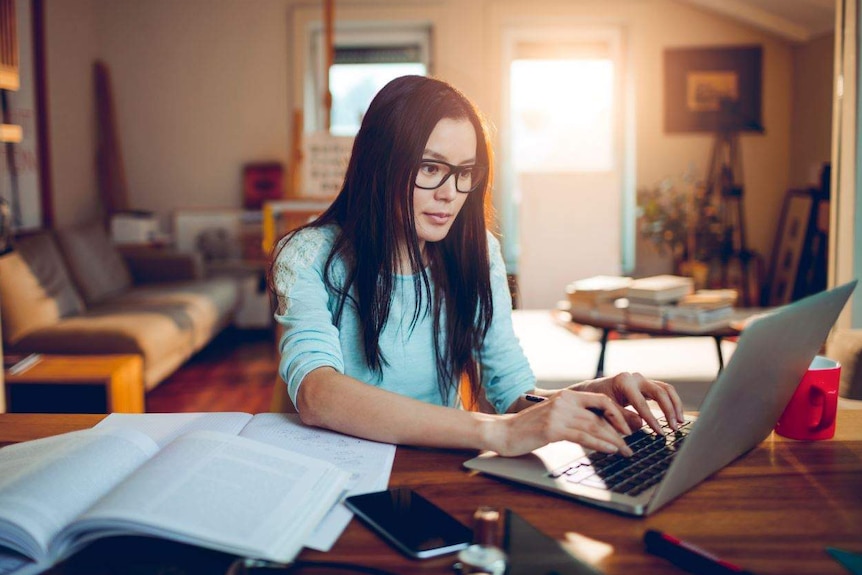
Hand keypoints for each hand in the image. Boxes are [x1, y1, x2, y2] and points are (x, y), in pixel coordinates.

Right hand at [489, 390, 634, 456]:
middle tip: (632, 445)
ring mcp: (558, 414)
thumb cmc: (528, 429)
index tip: (629, 428)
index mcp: (566, 396)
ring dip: (614, 441)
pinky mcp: (552, 429)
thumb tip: (602, 430)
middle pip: (601, 416)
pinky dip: (600, 444)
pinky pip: (583, 436)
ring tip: (626, 452)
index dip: (618, 414)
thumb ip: (574, 418)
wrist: (502, 432)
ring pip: (595, 427)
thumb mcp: (554, 418)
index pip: (601, 401)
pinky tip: (611, 450)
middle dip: (620, 432)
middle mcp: (564, 401)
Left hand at [571, 372, 683, 433]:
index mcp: (623, 382)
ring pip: (666, 389)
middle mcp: (635, 378)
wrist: (592, 391)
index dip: (652, 420)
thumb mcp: (606, 410)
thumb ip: (622, 417)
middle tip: (674, 427)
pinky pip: (664, 391)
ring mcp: (642, 380)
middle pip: (660, 392)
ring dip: (675, 405)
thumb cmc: (597, 401)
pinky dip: (672, 402)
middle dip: (669, 411)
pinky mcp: (646, 385)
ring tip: (680, 422)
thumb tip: (641, 425)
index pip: (642, 403)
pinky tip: (676, 416)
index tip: (660, 433)